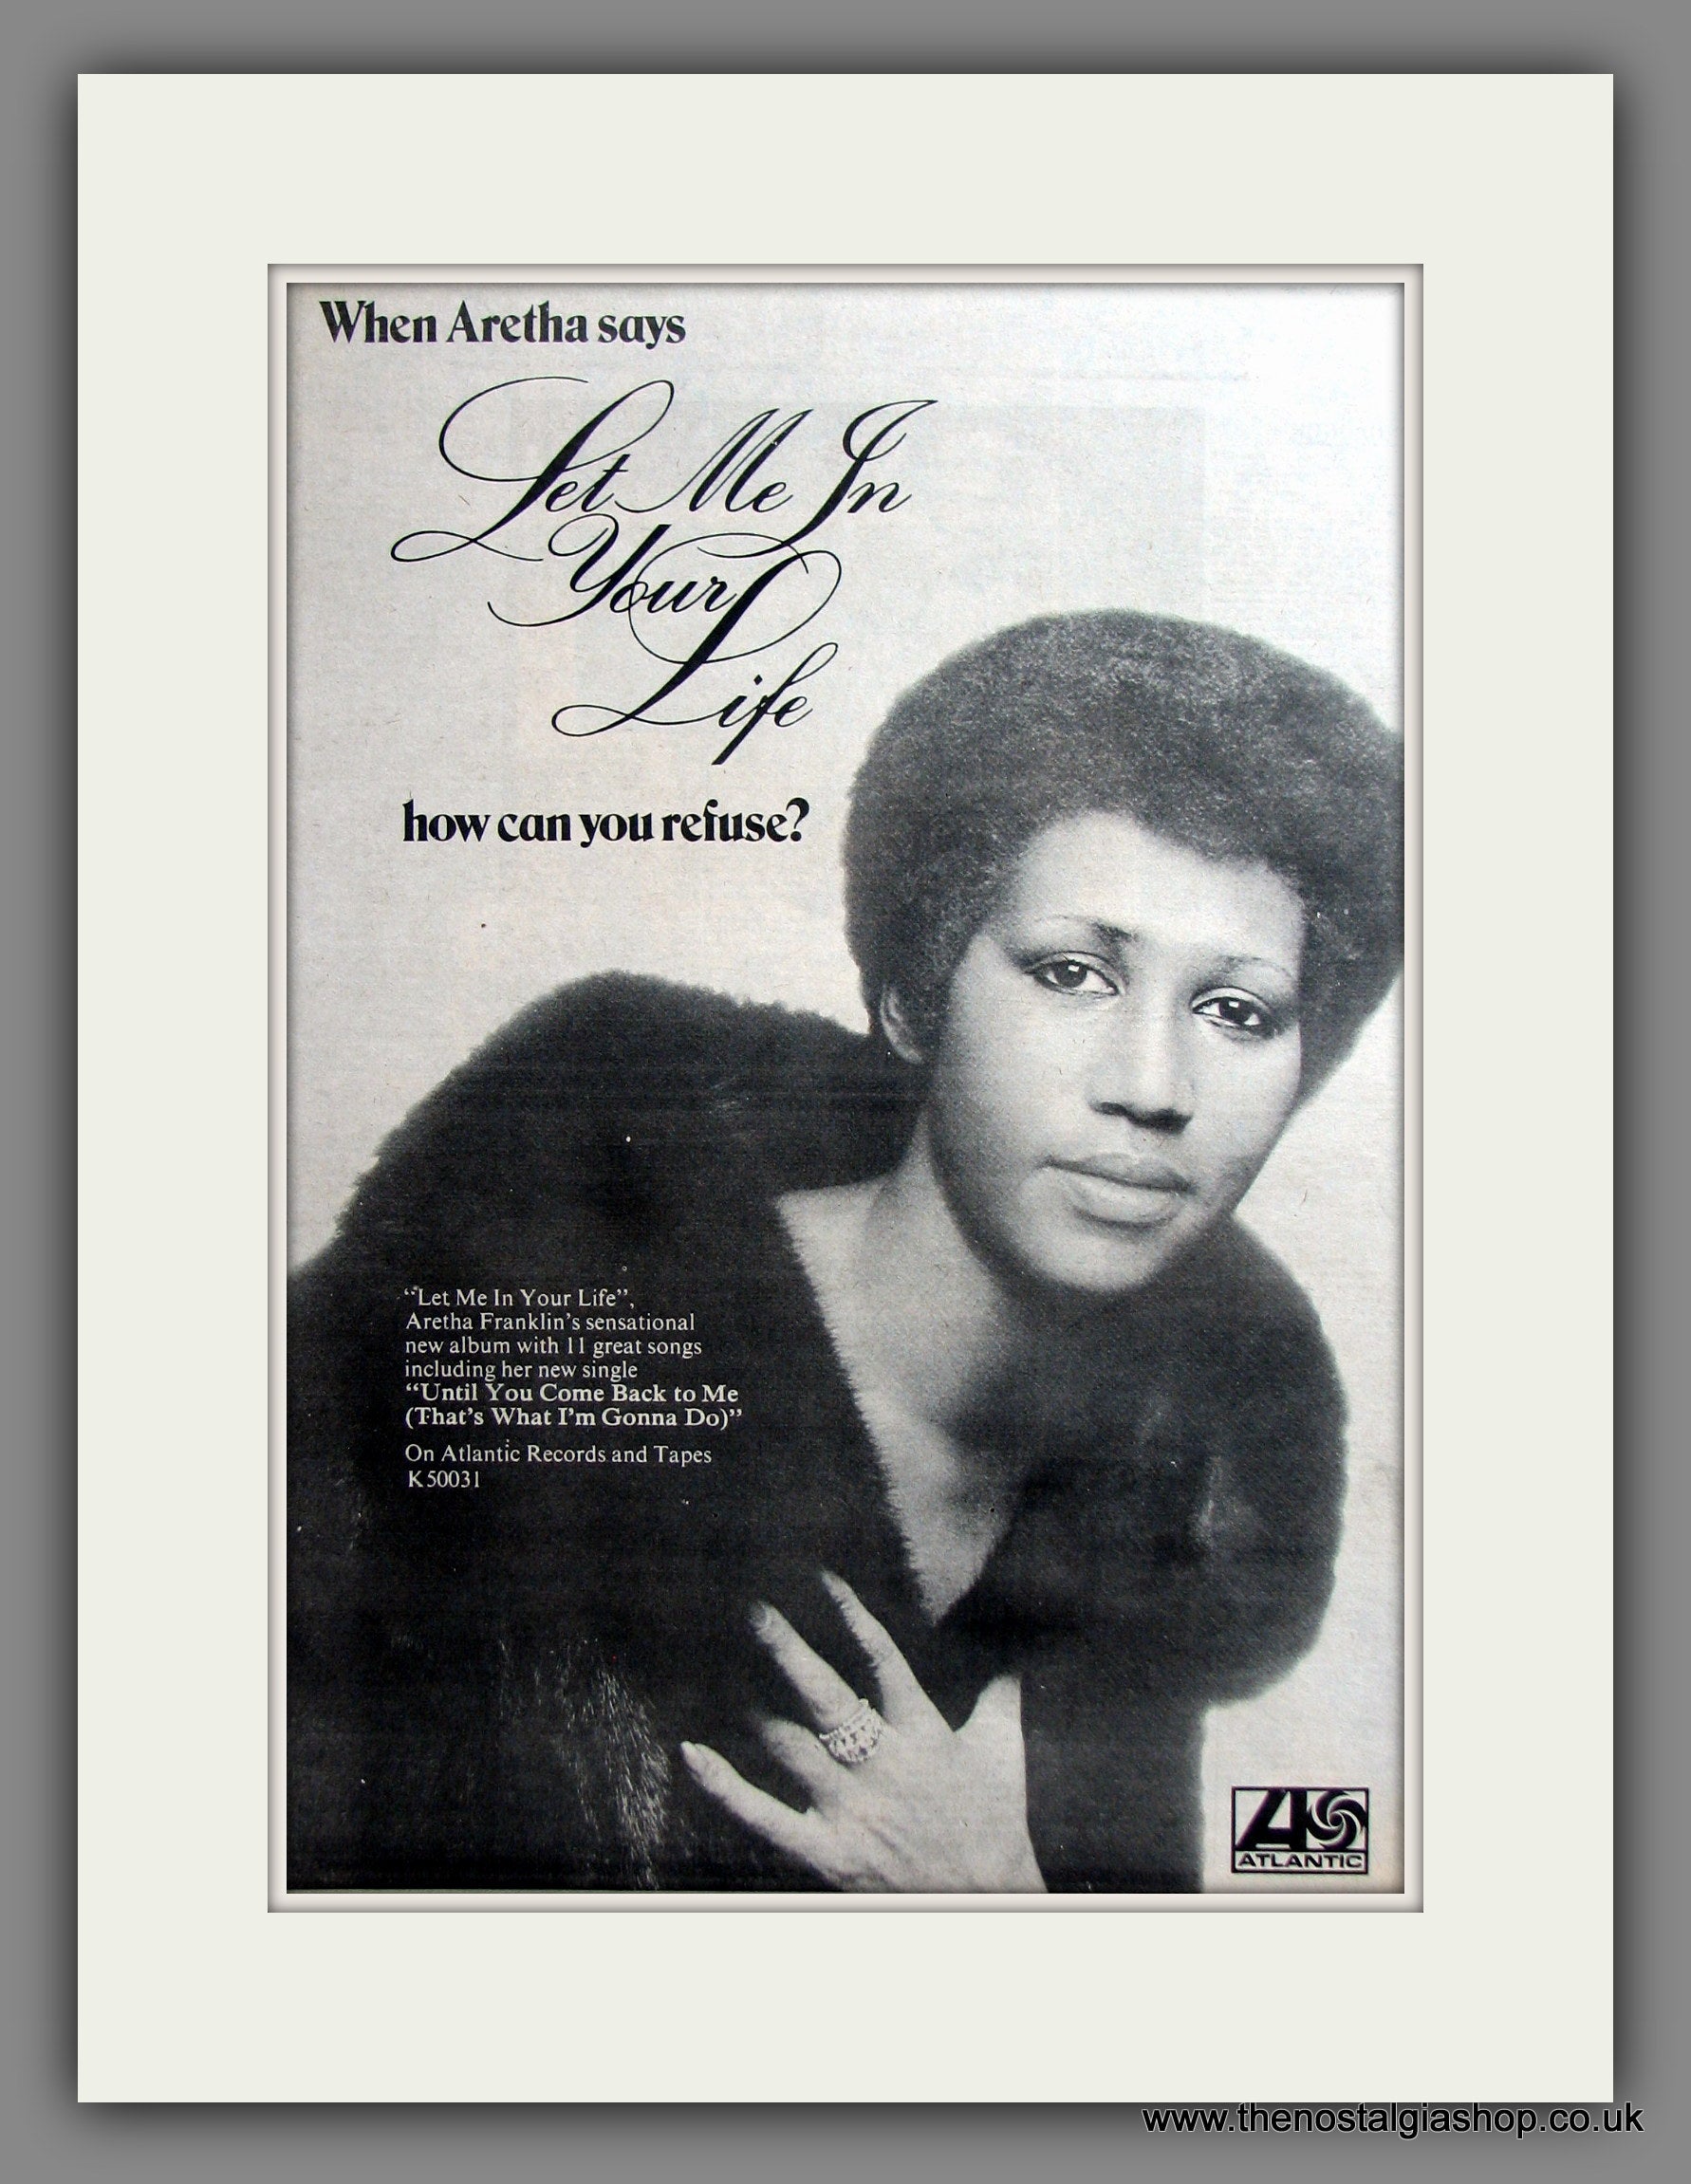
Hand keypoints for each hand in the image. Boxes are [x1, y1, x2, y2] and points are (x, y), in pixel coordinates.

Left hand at [681, 1572, 1045, 1892]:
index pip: (885, 1661)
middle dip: (789, 1651)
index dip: (854, 1617)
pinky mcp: (828, 1851)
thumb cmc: (995, 1818)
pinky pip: (766, 1817)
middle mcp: (883, 1767)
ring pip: (790, 1747)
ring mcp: (851, 1811)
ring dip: (754, 1704)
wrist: (987, 1898)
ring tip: (720, 1664)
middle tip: (755, 1611)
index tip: (823, 1580)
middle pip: (828, 1698)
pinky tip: (694, 1753)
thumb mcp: (1004, 1747)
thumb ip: (1001, 1688)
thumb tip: (1012, 1636)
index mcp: (923, 1734)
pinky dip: (725, 1787)